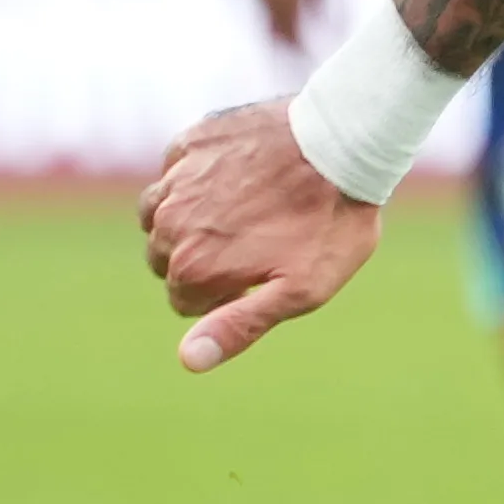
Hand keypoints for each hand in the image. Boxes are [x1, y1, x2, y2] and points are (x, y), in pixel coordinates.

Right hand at [144, 98, 383, 373]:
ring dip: (190, 220)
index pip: (184, 301)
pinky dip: (197, 178)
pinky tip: (239, 176)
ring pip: (160, 214)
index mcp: (192, 267)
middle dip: (201, 259)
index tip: (261, 276)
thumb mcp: (300, 290)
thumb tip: (188, 360)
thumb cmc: (330, 223)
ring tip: (243, 212)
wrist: (342, 144)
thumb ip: (239, 327)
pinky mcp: (189, 142)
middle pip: (166, 259)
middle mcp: (169, 223)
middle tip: (257, 242)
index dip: (225, 294)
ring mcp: (175, 179)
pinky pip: (175, 170)